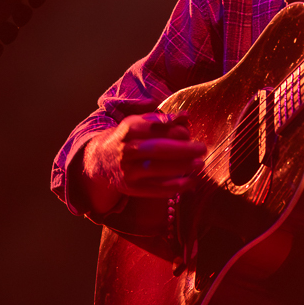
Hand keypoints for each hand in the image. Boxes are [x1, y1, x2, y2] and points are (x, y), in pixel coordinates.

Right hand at [81, 111, 204, 212]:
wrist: (101, 160)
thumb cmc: (128, 138)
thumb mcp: (139, 123)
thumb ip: (162, 120)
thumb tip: (186, 115)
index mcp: (128, 130)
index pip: (151, 128)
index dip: (172, 129)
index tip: (189, 131)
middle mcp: (126, 150)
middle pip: (155, 149)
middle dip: (181, 149)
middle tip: (202, 148)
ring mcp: (128, 171)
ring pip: (156, 169)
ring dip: (181, 167)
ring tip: (200, 164)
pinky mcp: (132, 188)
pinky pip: (156, 189)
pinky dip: (176, 186)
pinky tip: (192, 181)